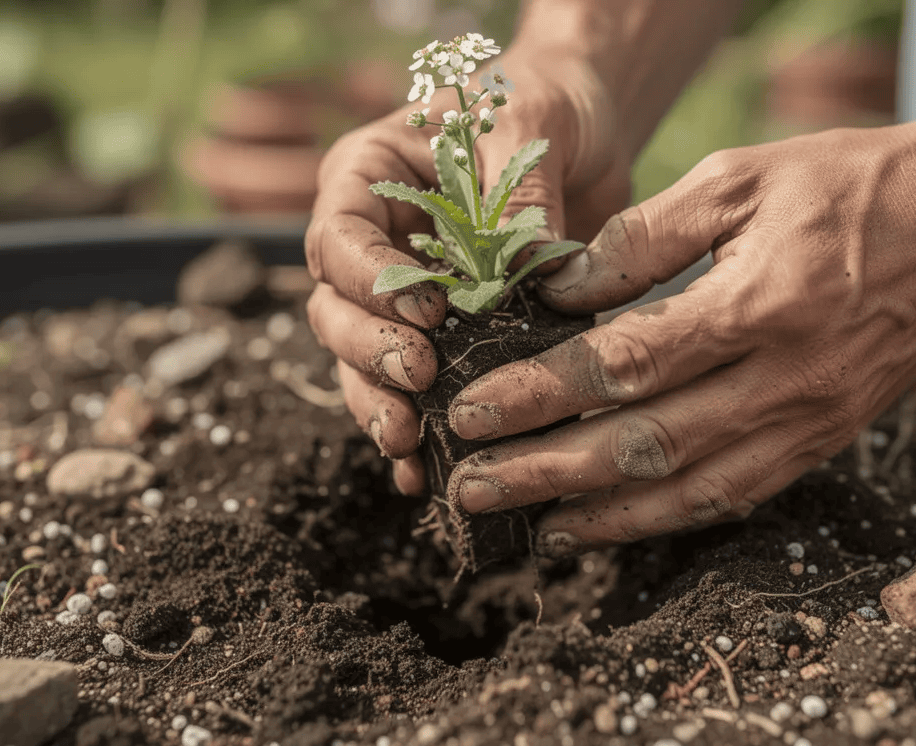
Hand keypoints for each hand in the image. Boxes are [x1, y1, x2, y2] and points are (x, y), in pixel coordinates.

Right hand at [304, 54, 630, 491]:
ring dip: (380, 404)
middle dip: (371, 353)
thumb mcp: (530, 127)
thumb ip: (515, 195)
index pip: (339, 237)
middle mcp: (369, 241)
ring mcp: (396, 294)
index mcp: (367, 177)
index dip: (372, 283)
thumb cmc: (540, 106)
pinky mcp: (439, 334)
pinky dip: (414, 427)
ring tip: (410, 443)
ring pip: (361, 361)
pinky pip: (409, 386)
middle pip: (337, 310)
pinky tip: (422, 469)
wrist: (578, 130)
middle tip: (420, 380)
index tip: (426, 314)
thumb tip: (517, 271)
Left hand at [444, 118, 915, 554]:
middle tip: (471, 488)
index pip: (622, 367)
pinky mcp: (828, 439)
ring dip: (602, 516)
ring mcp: (812, 420)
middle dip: (547, 472)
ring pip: (690, 490)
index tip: (471, 413)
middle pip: (643, 444)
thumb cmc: (849, 184)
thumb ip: (645, 236)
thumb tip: (560, 291)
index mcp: (756, 305)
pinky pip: (739, 496)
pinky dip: (670, 519)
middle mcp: (785, 380)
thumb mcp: (740, 178)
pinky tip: (617, 525)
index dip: (538, 396)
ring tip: (531, 529)